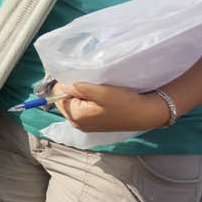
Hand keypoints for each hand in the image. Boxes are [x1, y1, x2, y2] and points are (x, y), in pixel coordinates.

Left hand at [51, 80, 170, 132]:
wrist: (144, 114)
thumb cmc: (124, 102)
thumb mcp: (101, 91)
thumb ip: (78, 87)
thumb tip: (61, 83)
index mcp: (76, 116)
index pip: (57, 94)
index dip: (65, 82)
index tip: (80, 76)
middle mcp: (77, 123)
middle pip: (63, 99)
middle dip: (72, 89)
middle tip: (90, 82)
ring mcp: (85, 124)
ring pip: (73, 102)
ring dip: (80, 93)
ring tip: (96, 88)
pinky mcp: (92, 122)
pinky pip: (81, 107)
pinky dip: (87, 99)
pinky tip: (99, 95)